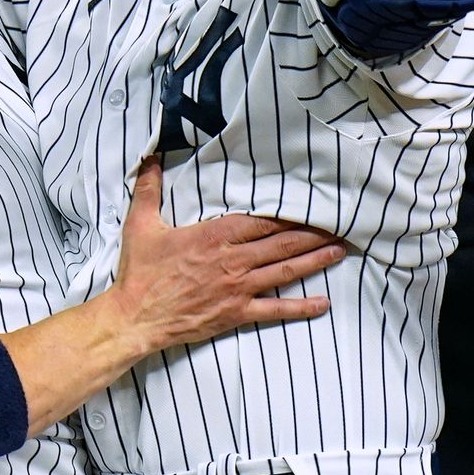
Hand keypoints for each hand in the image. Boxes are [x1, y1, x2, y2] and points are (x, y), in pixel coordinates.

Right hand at [109, 159, 346, 353]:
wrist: (134, 318)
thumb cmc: (139, 272)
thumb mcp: (141, 224)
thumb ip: (149, 188)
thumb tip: (150, 156)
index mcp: (215, 236)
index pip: (262, 221)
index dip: (291, 214)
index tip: (313, 205)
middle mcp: (233, 260)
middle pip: (282, 243)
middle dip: (312, 234)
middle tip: (339, 226)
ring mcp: (238, 289)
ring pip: (284, 271)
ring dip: (314, 261)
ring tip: (339, 251)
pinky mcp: (236, 314)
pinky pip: (275, 310)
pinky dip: (301, 307)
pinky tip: (323, 303)